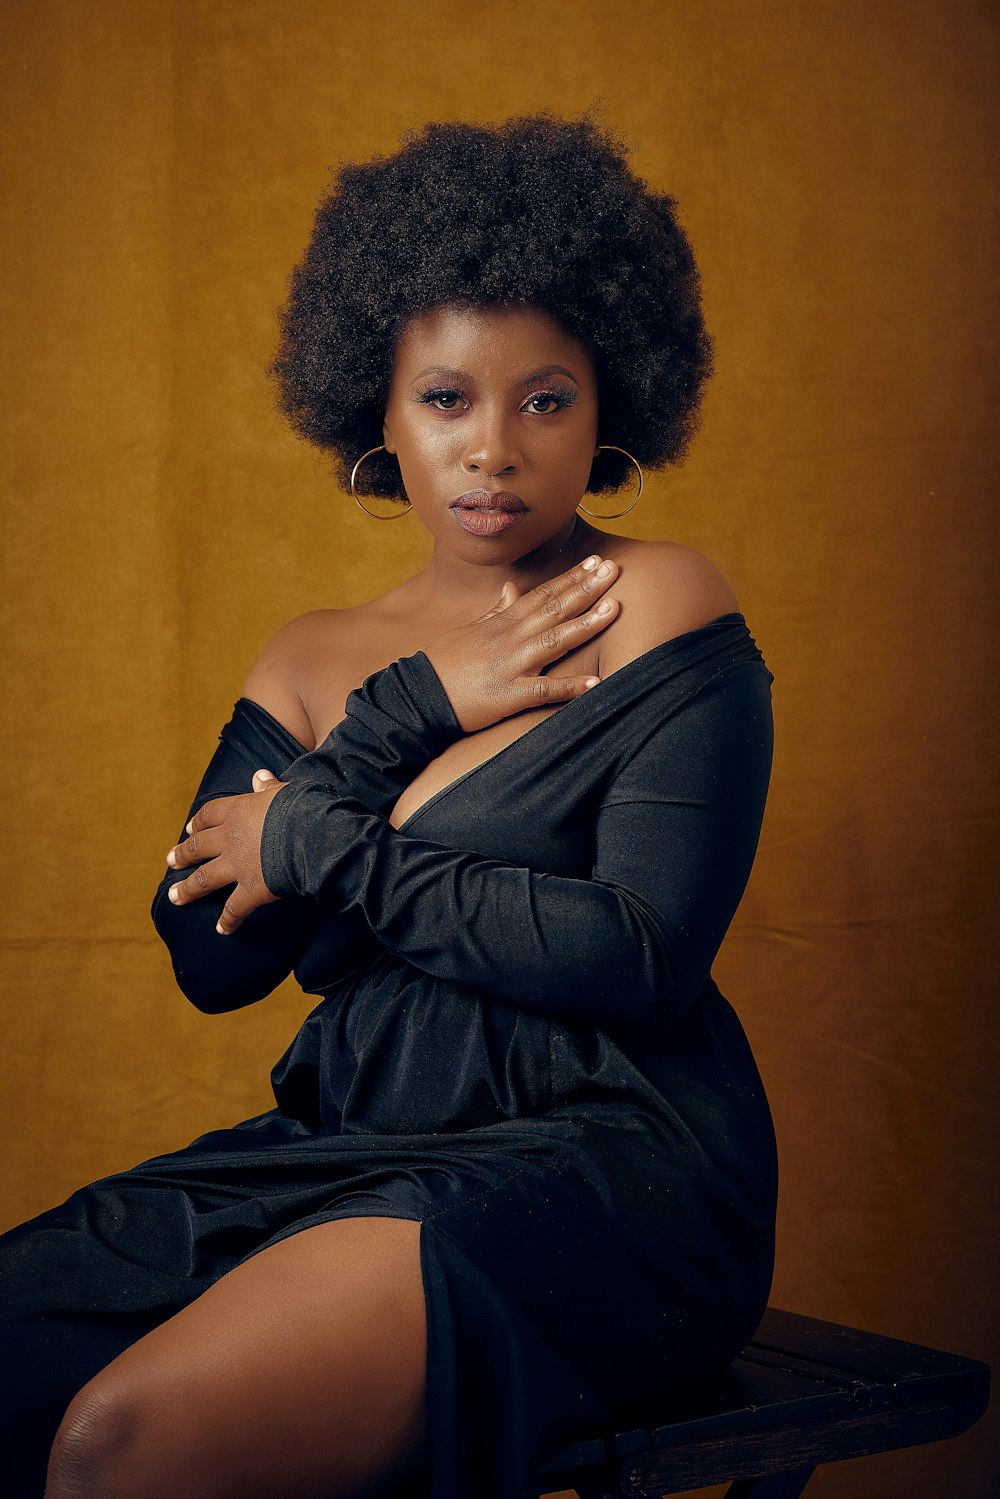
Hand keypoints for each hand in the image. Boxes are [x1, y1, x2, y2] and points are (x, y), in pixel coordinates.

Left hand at [164, 769, 287, 934]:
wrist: (311, 834)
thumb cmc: (302, 807)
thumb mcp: (284, 791)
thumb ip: (268, 787)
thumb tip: (258, 776)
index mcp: (238, 811)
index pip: (209, 815)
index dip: (198, 823)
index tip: (188, 829)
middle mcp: (230, 839)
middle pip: (198, 847)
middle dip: (183, 855)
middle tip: (171, 861)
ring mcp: (237, 866)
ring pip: (205, 879)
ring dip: (188, 889)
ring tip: (175, 897)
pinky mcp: (251, 890)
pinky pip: (234, 909)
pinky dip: (228, 921)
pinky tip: (222, 930)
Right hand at [422, 553, 619, 732]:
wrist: (420, 694)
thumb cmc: (445, 663)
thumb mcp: (469, 629)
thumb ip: (495, 611)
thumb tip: (511, 589)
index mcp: (503, 623)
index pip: (543, 594)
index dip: (571, 577)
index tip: (595, 562)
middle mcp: (511, 639)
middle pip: (554, 609)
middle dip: (586, 588)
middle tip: (614, 570)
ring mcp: (512, 666)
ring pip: (555, 641)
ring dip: (586, 625)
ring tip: (614, 609)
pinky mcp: (510, 695)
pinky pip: (545, 691)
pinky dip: (570, 687)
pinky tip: (595, 682)